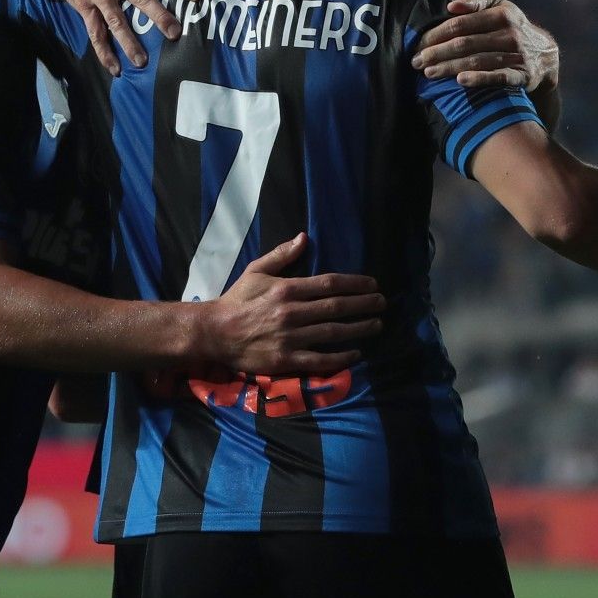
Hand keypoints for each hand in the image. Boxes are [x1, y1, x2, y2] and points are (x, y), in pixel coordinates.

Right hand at [201, 233, 384, 375]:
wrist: (214, 333)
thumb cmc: (237, 300)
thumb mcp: (256, 271)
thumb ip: (281, 255)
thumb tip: (304, 237)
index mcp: (286, 288)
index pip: (329, 284)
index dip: (355, 284)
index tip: (372, 284)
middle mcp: (292, 312)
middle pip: (337, 307)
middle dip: (364, 304)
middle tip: (383, 303)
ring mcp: (290, 337)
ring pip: (333, 332)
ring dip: (359, 328)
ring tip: (377, 324)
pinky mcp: (286, 359)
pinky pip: (320, 359)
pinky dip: (341, 357)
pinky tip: (356, 353)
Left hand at [410, 0, 559, 91]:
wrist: (545, 56)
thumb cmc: (512, 28)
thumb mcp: (499, 8)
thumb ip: (475, 2)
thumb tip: (451, 4)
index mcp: (501, 14)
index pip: (461, 24)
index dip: (437, 34)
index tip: (419, 43)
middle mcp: (510, 33)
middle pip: (465, 43)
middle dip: (438, 53)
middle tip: (417, 62)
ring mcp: (517, 55)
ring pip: (476, 61)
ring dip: (449, 68)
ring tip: (428, 73)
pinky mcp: (522, 75)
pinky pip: (498, 78)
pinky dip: (479, 78)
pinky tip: (460, 81)